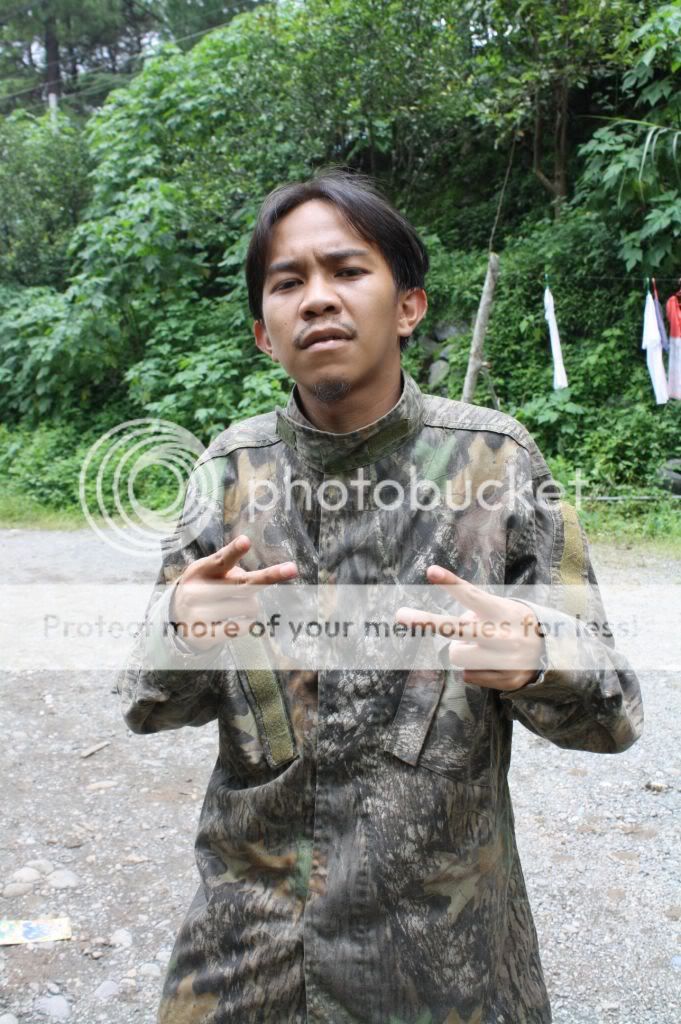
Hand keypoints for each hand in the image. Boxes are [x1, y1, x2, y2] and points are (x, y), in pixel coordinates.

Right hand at [171, 534, 297, 650]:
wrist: (177, 617)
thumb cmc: (204, 587)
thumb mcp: (210, 572)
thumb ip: (232, 570)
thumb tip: (260, 579)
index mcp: (202, 570)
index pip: (221, 559)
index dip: (235, 550)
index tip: (246, 541)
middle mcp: (198, 590)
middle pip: (242, 583)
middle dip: (269, 576)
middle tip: (292, 568)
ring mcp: (199, 614)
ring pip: (249, 606)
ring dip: (252, 605)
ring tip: (235, 604)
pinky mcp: (205, 634)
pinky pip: (242, 627)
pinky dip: (247, 622)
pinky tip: (236, 620)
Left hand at [395, 565, 544, 690]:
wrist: (553, 653)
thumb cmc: (513, 623)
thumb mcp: (500, 608)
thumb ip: (475, 611)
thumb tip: (447, 630)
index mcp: (503, 611)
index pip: (472, 595)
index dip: (451, 583)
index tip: (430, 571)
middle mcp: (504, 634)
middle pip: (455, 629)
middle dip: (426, 621)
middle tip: (400, 615)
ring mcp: (506, 659)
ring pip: (456, 654)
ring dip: (460, 649)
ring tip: (480, 646)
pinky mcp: (507, 680)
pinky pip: (468, 674)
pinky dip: (473, 667)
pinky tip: (491, 662)